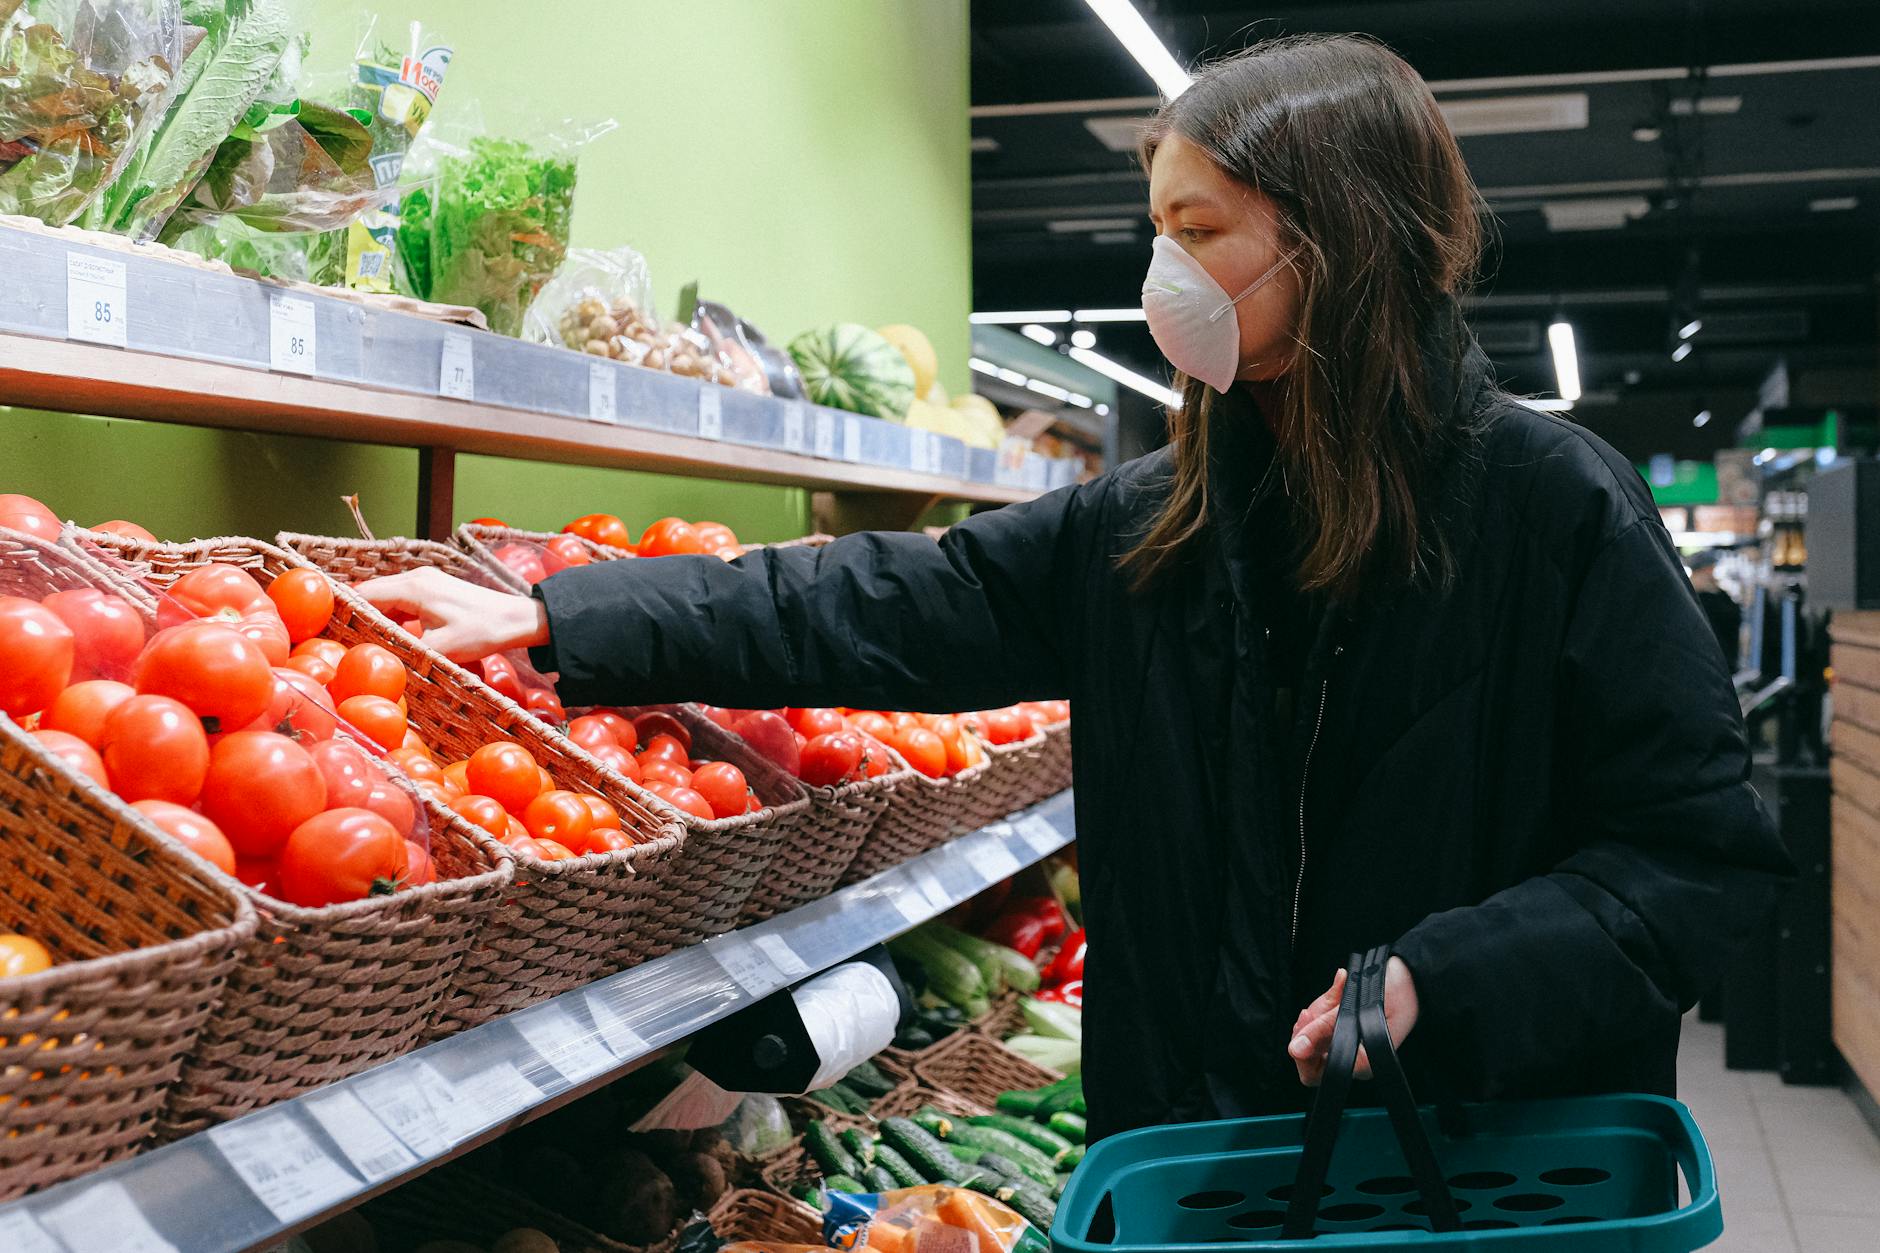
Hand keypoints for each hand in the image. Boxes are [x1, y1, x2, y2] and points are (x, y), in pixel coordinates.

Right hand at [353, 567, 549, 662]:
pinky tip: (388, 635)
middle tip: (337, 638)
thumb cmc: (483, 632)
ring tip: (358, 639)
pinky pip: (402, 600)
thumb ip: (405, 650)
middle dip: (356, 615)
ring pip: (387, 597)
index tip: (325, 627)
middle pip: (372, 594)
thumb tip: (375, 655)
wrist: (516, 619)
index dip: (343, 610)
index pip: (365, 594)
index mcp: (413, 587)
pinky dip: (391, 615)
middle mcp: (416, 578)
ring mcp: (426, 581)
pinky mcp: (434, 589)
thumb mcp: (441, 649)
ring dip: (375, 616)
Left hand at [1287, 956, 1418, 1086]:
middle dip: (1310, 1025)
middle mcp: (1353, 1058)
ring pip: (1314, 1032)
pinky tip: (1337, 993)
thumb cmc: (1396, 992)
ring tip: (1336, 993)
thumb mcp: (1356, 1007)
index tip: (1307, 1024)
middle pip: (1309, 1051)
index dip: (1302, 1052)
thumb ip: (1323, 1028)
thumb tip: (1295, 1049)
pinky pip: (1323, 1020)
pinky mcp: (1348, 1027)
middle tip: (1321, 1005)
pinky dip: (1325, 1004)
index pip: (1312, 1073)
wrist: (1414, 976)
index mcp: (1360, 1064)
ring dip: (1319, 1009)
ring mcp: (1350, 1043)